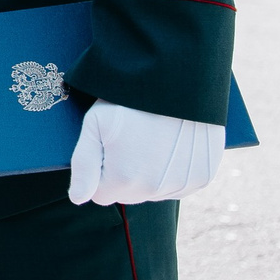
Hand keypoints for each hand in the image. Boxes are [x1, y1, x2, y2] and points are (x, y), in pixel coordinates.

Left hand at [66, 100, 222, 205]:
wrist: (179, 80)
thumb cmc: (131, 100)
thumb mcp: (95, 123)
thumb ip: (83, 165)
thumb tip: (78, 198)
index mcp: (123, 180)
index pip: (101, 194)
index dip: (100, 170)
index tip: (108, 146)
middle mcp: (153, 190)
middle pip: (129, 194)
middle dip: (125, 174)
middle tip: (130, 139)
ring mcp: (180, 185)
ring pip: (154, 191)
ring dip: (150, 174)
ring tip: (152, 139)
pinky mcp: (202, 177)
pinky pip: (179, 184)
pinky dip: (174, 170)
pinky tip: (172, 145)